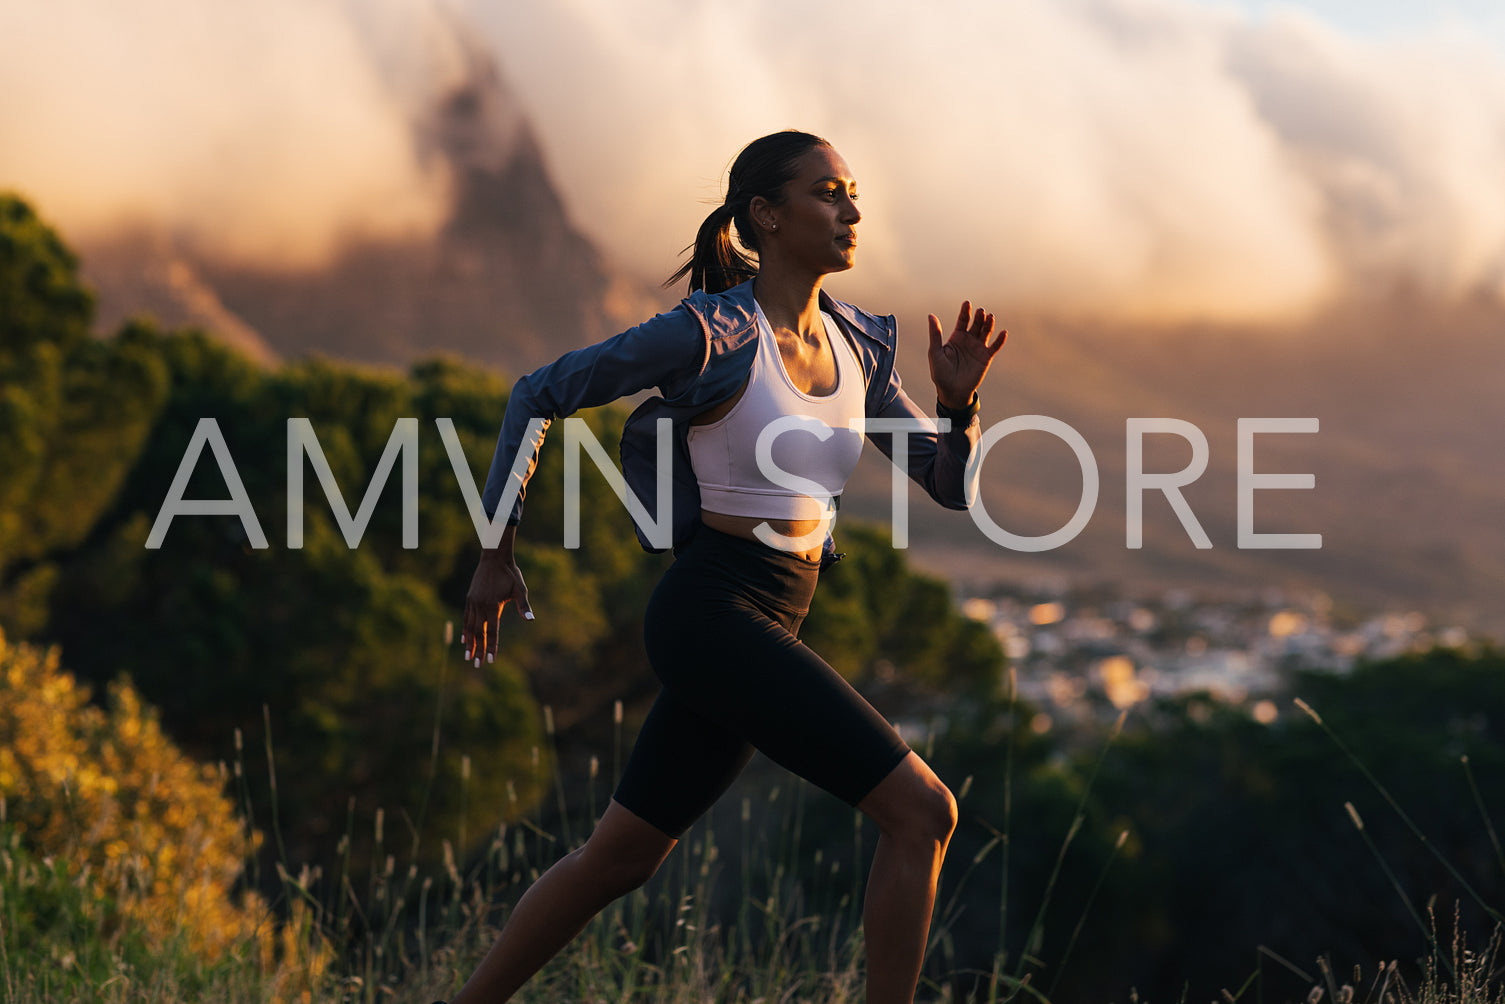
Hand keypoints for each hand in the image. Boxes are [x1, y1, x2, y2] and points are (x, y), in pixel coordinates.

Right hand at [462, 543, 531, 665]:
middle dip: (478, 650)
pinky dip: (465, 630)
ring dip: (469, 643)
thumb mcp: (520, 589)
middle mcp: (480, 606)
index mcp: (492, 605)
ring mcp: (473, 602)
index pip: (491, 631)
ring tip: (468, 657)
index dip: (491, 647)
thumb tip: (531, 620)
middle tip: (476, 665)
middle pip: (478, 633)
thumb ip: (524, 605)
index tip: (490, 661)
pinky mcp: (469, 599)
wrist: (494, 558)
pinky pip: (466, 617)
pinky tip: (464, 639)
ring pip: (470, 627)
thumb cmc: (510, 574)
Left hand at [927, 301, 1007, 410]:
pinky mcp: (986, 358)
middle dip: (979, 317)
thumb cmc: (940, 373)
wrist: (952, 392)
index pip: (963, 320)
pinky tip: (1003, 332)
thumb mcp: (935, 352)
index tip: (967, 303)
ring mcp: (978, 348)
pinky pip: (995, 347)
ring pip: (986, 332)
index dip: (965, 311)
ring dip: (989, 324)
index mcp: (956, 337)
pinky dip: (1000, 340)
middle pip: (976, 324)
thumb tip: (931, 315)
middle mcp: (969, 340)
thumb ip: (935, 334)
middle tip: (980, 312)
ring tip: (990, 317)